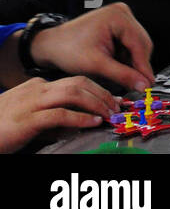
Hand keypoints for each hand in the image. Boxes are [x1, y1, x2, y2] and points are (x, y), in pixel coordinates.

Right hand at [0, 76, 117, 153]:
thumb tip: (79, 123)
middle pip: (79, 83)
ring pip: (73, 93)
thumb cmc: (0, 127)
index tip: (114, 100)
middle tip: (117, 107)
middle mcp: (36, 90)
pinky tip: (92, 122)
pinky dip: (80, 118)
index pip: (75, 81)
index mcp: (37, 86)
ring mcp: (31, 103)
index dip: (99, 90)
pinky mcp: (26, 119)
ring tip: (110, 114)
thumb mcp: (29, 117)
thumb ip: (52, 116)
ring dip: (97, 103)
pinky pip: (60, 114)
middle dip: (103, 94)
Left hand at [29, 2, 152, 91]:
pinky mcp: (118, 24)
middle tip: (136, 85)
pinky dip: (125, 58)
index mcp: (117, 16)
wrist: (51, 45)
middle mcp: (122, 13)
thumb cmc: (67, 50)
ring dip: (131, 62)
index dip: (143, 67)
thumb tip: (143, 85)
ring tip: (121, 77)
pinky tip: (116, 67)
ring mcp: (121, 17)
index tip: (147, 85)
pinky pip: (130, 44)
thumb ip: (122, 75)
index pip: (139, 44)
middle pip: (141, 44)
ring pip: (137, 45)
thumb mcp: (95, 65)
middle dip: (137, 65)